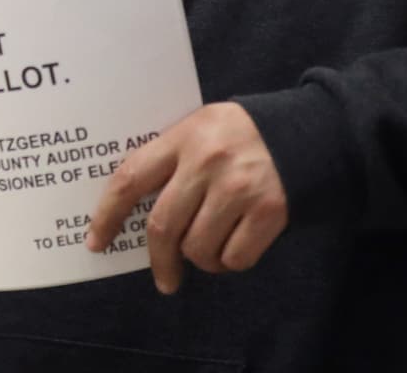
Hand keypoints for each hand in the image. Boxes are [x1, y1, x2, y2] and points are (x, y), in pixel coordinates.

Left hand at [87, 102, 288, 293]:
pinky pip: (235, 257)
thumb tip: (132, 205)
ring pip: (198, 248)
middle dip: (159, 260)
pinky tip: (235, 247)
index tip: (96, 242)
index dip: (107, 215)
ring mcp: (238, 188)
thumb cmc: (242, 134)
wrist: (310, 130)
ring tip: (210, 248)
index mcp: (182, 138)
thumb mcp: (199, 128)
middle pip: (163, 226)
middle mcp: (206, 163)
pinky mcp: (270, 211)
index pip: (129, 180)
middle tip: (164, 278)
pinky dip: (230, 262)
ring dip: (200, 260)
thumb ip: (169, 157)